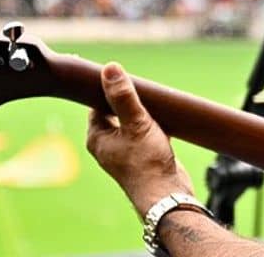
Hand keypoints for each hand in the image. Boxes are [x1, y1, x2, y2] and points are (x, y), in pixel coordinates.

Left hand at [86, 62, 195, 214]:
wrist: (167, 193)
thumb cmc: (147, 162)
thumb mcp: (136, 123)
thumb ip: (123, 97)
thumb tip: (110, 69)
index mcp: (97, 137)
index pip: (97, 104)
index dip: (108, 89)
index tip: (122, 76)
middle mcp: (108, 144)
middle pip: (115, 111)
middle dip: (128, 99)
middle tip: (142, 87)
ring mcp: (125, 151)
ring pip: (131, 121)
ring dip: (143, 111)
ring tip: (155, 102)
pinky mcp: (143, 155)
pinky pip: (144, 132)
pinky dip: (153, 124)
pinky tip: (165, 119)